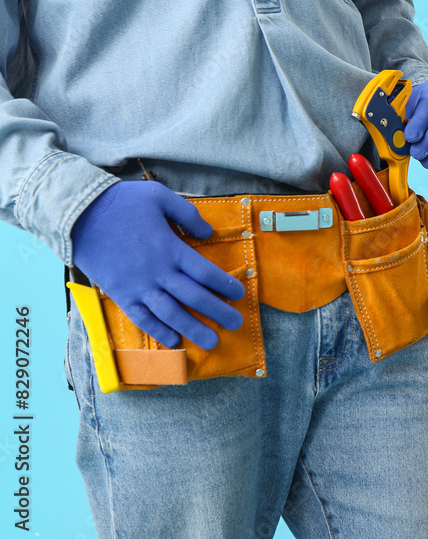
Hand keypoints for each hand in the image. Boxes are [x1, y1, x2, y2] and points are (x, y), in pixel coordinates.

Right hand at [70, 181, 244, 349]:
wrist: (78, 215)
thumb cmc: (122, 203)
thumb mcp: (160, 197)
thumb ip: (188, 214)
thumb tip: (209, 233)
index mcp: (172, 249)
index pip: (206, 273)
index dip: (226, 285)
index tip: (239, 294)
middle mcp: (159, 272)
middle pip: (195, 297)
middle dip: (218, 312)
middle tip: (236, 323)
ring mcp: (139, 286)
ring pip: (172, 314)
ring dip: (193, 329)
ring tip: (212, 341)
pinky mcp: (121, 295)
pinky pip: (142, 318)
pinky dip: (159, 331)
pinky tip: (174, 341)